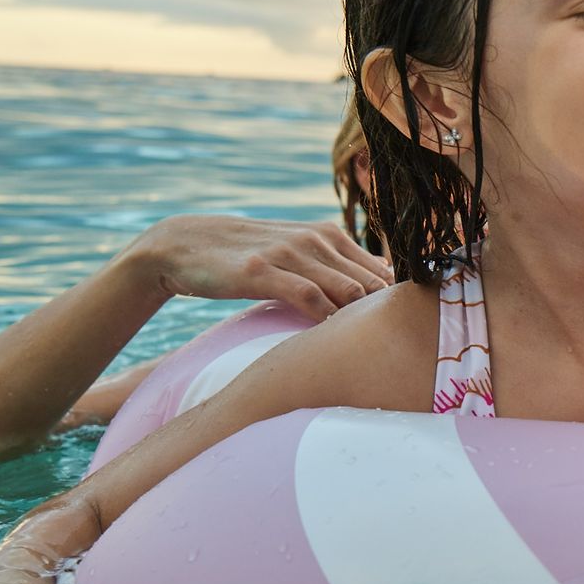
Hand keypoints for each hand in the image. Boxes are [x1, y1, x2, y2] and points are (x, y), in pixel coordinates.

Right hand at [128, 214, 391, 320]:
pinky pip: (308, 297)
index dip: (394, 300)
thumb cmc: (247, 254)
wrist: (185, 244)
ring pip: (346, 288)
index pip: (381, 268)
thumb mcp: (294, 250)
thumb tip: (378, 284)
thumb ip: (331, 265)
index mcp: (327, 234)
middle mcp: (314, 238)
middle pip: (371, 281)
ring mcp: (289, 253)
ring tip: (365, 349)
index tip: (398, 328)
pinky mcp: (262, 271)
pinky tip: (330, 340)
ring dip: (360, 319)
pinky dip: (326, 319)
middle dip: (384, 313)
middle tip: (387, 346)